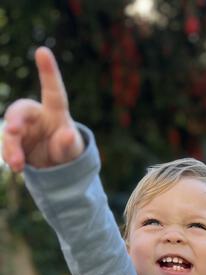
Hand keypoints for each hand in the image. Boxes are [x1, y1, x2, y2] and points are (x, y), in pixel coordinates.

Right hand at [2, 46, 83, 171]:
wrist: (54, 165)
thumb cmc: (67, 150)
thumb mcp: (72, 150)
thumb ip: (69, 143)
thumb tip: (69, 134)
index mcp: (55, 111)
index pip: (53, 90)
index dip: (48, 71)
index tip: (43, 51)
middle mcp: (36, 115)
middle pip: (21, 110)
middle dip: (15, 118)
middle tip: (12, 130)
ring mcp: (22, 127)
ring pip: (10, 130)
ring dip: (10, 145)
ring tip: (17, 164)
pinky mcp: (13, 140)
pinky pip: (7, 145)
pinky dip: (9, 155)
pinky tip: (17, 167)